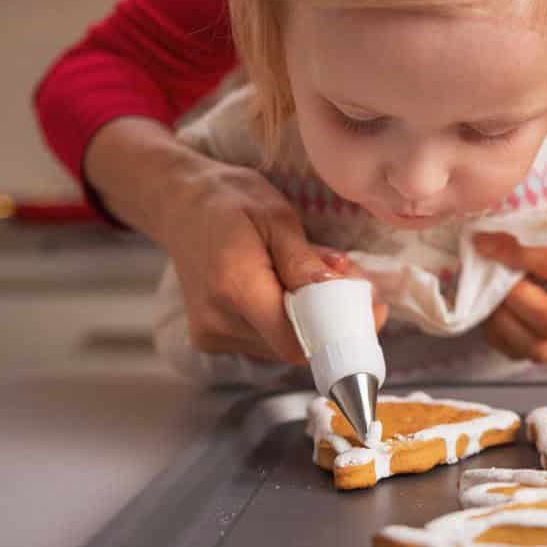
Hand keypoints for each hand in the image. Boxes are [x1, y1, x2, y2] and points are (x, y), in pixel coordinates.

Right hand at [86, 118, 385, 363]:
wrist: (178, 204)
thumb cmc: (230, 201)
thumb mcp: (276, 216)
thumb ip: (304, 261)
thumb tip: (336, 295)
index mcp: (235, 287)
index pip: (296, 342)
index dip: (338, 334)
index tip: (368, 310)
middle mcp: (218, 321)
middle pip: (295, 345)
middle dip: (331, 317)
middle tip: (347, 277)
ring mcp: (211, 334)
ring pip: (283, 345)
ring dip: (312, 317)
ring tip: (315, 273)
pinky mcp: (212, 338)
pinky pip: (266, 340)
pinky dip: (289, 319)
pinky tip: (289, 286)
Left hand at [475, 218, 546, 362]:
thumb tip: (498, 219)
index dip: (514, 253)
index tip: (483, 241)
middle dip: (511, 299)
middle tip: (490, 275)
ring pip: (540, 348)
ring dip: (501, 324)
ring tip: (487, 295)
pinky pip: (527, 355)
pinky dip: (501, 336)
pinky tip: (495, 312)